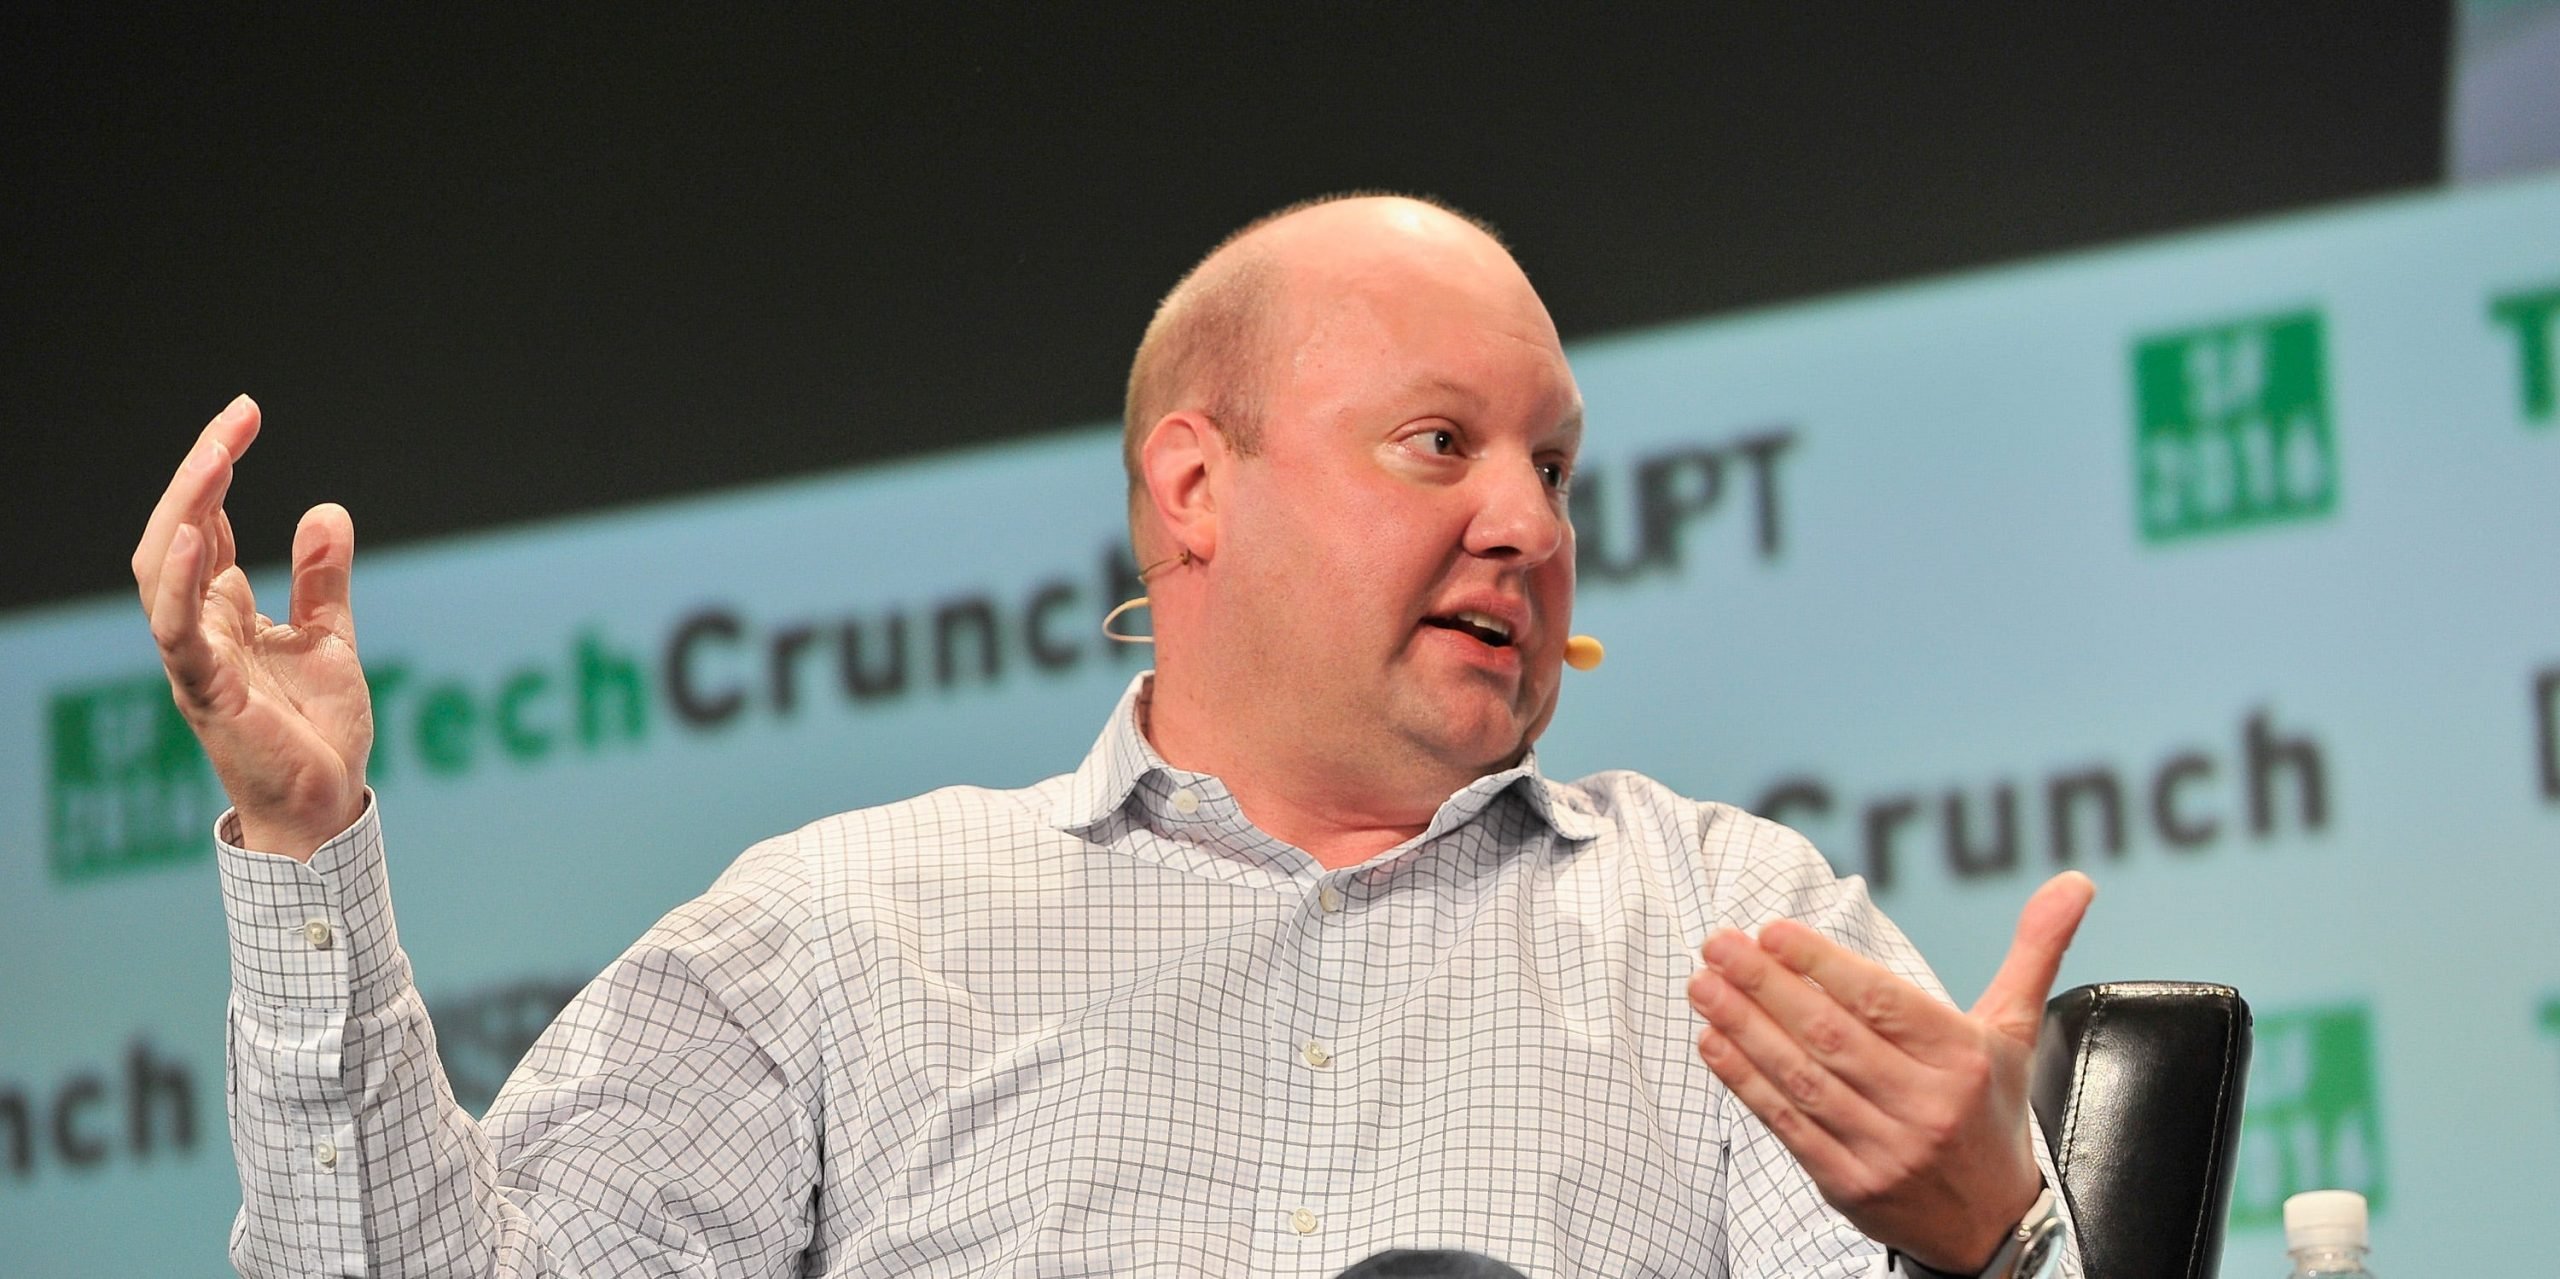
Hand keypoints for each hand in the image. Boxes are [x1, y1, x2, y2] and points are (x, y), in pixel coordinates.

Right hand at [132, 395, 372, 859]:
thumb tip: (326, 510)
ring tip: (216, 455)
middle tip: (235, 420)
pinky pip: (176, 630)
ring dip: (186, 508)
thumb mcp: (329, 638)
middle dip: (199, 472)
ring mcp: (194, 658)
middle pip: (174, 532)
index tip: (245, 416)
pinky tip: (195, 536)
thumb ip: (322, 579)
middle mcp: (197, 627)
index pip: (205, 523)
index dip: (216, 468)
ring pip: (162, 569)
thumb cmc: (316, 732)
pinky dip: (179, 583)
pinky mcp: (206, 691)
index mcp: (222, 611)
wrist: (323, 807)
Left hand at [1686, 872, 2094, 1271]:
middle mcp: (1926, 1105)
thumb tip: (2074, 881)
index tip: (1770, 930)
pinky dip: (1745, 1081)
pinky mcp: (1849, 1184)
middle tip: (1717, 944)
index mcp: (1964, 1059)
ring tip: (1704, 984)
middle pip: (1831, 1035)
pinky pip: (1787, 1125)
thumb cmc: (1990, 1109)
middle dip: (1765, 985)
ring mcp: (1886, 1148)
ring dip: (1744, 1027)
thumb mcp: (2015, 1031)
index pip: (1881, 1002)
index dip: (1820, 964)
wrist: (1992, 1226)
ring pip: (1802, 1078)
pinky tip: (1714, 1042)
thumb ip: (2034, 952)